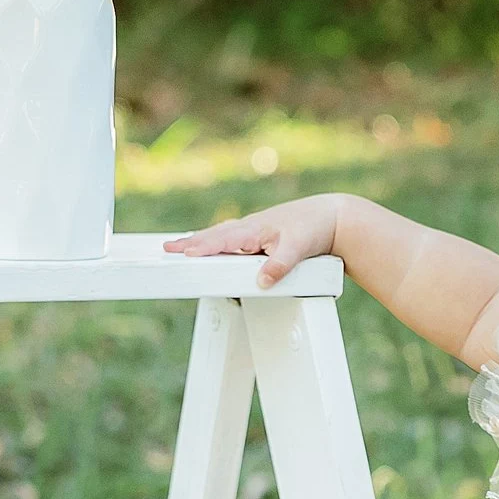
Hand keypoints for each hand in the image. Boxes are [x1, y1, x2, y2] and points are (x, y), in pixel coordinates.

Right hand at [164, 195, 341, 287]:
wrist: (331, 217)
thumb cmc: (314, 228)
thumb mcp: (299, 248)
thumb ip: (280, 265)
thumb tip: (263, 280)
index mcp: (255, 230)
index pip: (223, 240)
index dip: (203, 247)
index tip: (185, 252)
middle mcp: (250, 227)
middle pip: (214, 236)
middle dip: (191, 242)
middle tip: (168, 249)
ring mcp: (254, 230)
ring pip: (221, 235)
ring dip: (201, 240)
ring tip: (181, 247)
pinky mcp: (259, 234)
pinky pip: (231, 237)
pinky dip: (216, 240)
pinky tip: (213, 246)